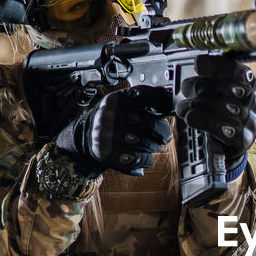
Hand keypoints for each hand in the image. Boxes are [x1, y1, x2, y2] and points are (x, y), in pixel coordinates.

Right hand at [54, 85, 172, 176]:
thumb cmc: (113, 120)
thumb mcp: (122, 104)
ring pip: (147, 143)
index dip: (162, 101)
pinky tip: (145, 157)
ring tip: (156, 146)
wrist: (84, 139)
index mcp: (117, 99)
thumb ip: (143, 102)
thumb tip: (171, 101)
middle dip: (163, 132)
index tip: (170, 109)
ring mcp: (108, 135)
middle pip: (150, 123)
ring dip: (156, 147)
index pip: (145, 95)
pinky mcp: (108, 153)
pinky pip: (139, 158)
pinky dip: (146, 160)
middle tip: (165, 136)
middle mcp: (111, 115)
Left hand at [176, 55, 255, 169]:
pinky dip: (203, 120)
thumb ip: (209, 78)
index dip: (218, 67)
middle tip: (186, 88)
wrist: (221, 149)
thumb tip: (196, 65)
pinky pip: (223, 127)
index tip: (198, 64)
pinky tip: (191, 118)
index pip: (240, 71)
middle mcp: (254, 102)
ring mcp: (251, 122)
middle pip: (231, 87)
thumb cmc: (215, 115)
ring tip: (183, 107)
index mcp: (250, 86)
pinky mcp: (244, 140)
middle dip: (203, 86)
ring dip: (199, 105)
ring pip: (225, 106)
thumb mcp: (213, 93)